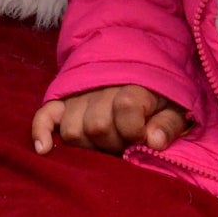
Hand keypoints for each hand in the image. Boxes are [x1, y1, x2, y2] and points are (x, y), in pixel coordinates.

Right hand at [29, 85, 189, 155]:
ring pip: (72, 131)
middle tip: (125, 143)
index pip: (125, 108)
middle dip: (113, 143)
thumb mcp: (176, 108)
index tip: (144, 137)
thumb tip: (153, 142)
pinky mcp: (62, 103)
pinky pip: (44, 117)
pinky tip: (45, 149)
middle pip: (96, 126)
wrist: (134, 67)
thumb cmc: (157, 96)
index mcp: (131, 86)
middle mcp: (100, 89)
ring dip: (88, 145)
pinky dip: (41, 132)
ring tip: (104, 144)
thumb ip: (169, 125)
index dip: (135, 131)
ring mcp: (78, 97)